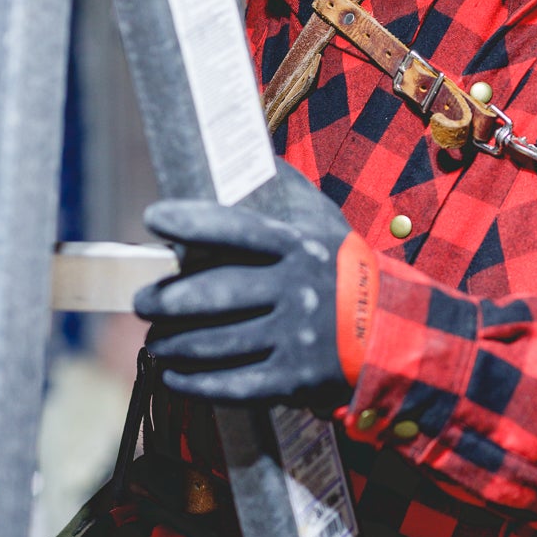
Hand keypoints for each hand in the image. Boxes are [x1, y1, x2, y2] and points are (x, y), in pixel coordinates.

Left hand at [134, 166, 378, 410]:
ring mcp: (294, 338)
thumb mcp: (324, 222)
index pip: (235, 228)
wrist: (393, 332)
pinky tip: (172, 375)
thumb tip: (246, 150)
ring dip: (172, 342)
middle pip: (214, 294)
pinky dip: (192, 382)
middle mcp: (294, 290)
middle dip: (166, 298)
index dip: (191, 221)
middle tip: (143, 301)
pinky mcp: (292, 380)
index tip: (154, 218)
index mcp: (297, 246)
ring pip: (214, 343)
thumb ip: (286, 189)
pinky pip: (230, 385)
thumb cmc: (344, 269)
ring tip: (156, 338)